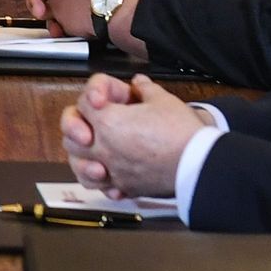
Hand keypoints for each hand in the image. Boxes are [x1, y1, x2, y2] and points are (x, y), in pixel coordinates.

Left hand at [61, 74, 206, 198]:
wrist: (198, 164)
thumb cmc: (181, 133)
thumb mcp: (162, 100)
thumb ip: (144, 89)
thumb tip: (139, 83)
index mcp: (108, 122)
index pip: (84, 104)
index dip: (94, 94)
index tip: (105, 96)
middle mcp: (103, 148)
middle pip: (71, 136)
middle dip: (78, 125)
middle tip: (92, 121)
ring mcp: (112, 170)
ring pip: (79, 164)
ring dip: (82, 155)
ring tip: (92, 148)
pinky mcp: (124, 186)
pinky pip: (100, 186)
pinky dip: (99, 180)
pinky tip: (108, 174)